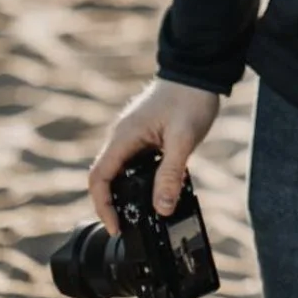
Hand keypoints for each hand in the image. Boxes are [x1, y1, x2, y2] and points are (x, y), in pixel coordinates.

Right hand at [88, 78, 220, 233]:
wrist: (199, 71)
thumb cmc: (190, 98)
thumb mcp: (183, 139)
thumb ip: (171, 174)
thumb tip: (162, 208)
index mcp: (123, 136)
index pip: (98, 178)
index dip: (103, 206)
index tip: (117, 226)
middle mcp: (123, 136)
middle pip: (108, 177)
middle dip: (116, 203)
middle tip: (133, 224)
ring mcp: (134, 135)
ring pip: (123, 171)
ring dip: (132, 192)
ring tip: (148, 211)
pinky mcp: (146, 135)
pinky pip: (137, 163)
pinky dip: (144, 179)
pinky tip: (162, 188)